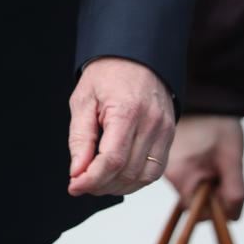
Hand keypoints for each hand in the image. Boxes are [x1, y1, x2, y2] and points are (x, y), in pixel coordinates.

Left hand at [68, 56, 173, 197]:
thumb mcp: (83, 99)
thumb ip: (80, 137)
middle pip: (127, 172)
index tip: (73, 186)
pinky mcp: (169, 136)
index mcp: (127, 110)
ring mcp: (164, 130)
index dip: (91, 179)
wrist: (136, 55)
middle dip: (100, 185)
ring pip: (144, 177)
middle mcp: (151, 123)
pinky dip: (136, 180)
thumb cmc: (107, 74)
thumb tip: (77, 172)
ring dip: (118, 187)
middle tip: (80, 183)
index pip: (111, 159)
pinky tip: (117, 177)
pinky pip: (156, 171)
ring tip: (97, 182)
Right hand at [166, 114, 243, 219]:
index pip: (194, 211)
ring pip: (189, 188)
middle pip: (191, 200)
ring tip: (213, 160)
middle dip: (210, 194)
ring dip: (205, 183)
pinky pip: (185, 177)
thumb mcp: (233, 158)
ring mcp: (165, 164)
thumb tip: (231, 217)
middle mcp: (167, 172)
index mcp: (180, 174)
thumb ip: (234, 191)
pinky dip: (198, 173)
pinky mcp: (168, 159)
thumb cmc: (217, 125)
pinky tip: (205, 157)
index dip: (213, 208)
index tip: (224, 191)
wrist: (204, 99)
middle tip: (221, 172)